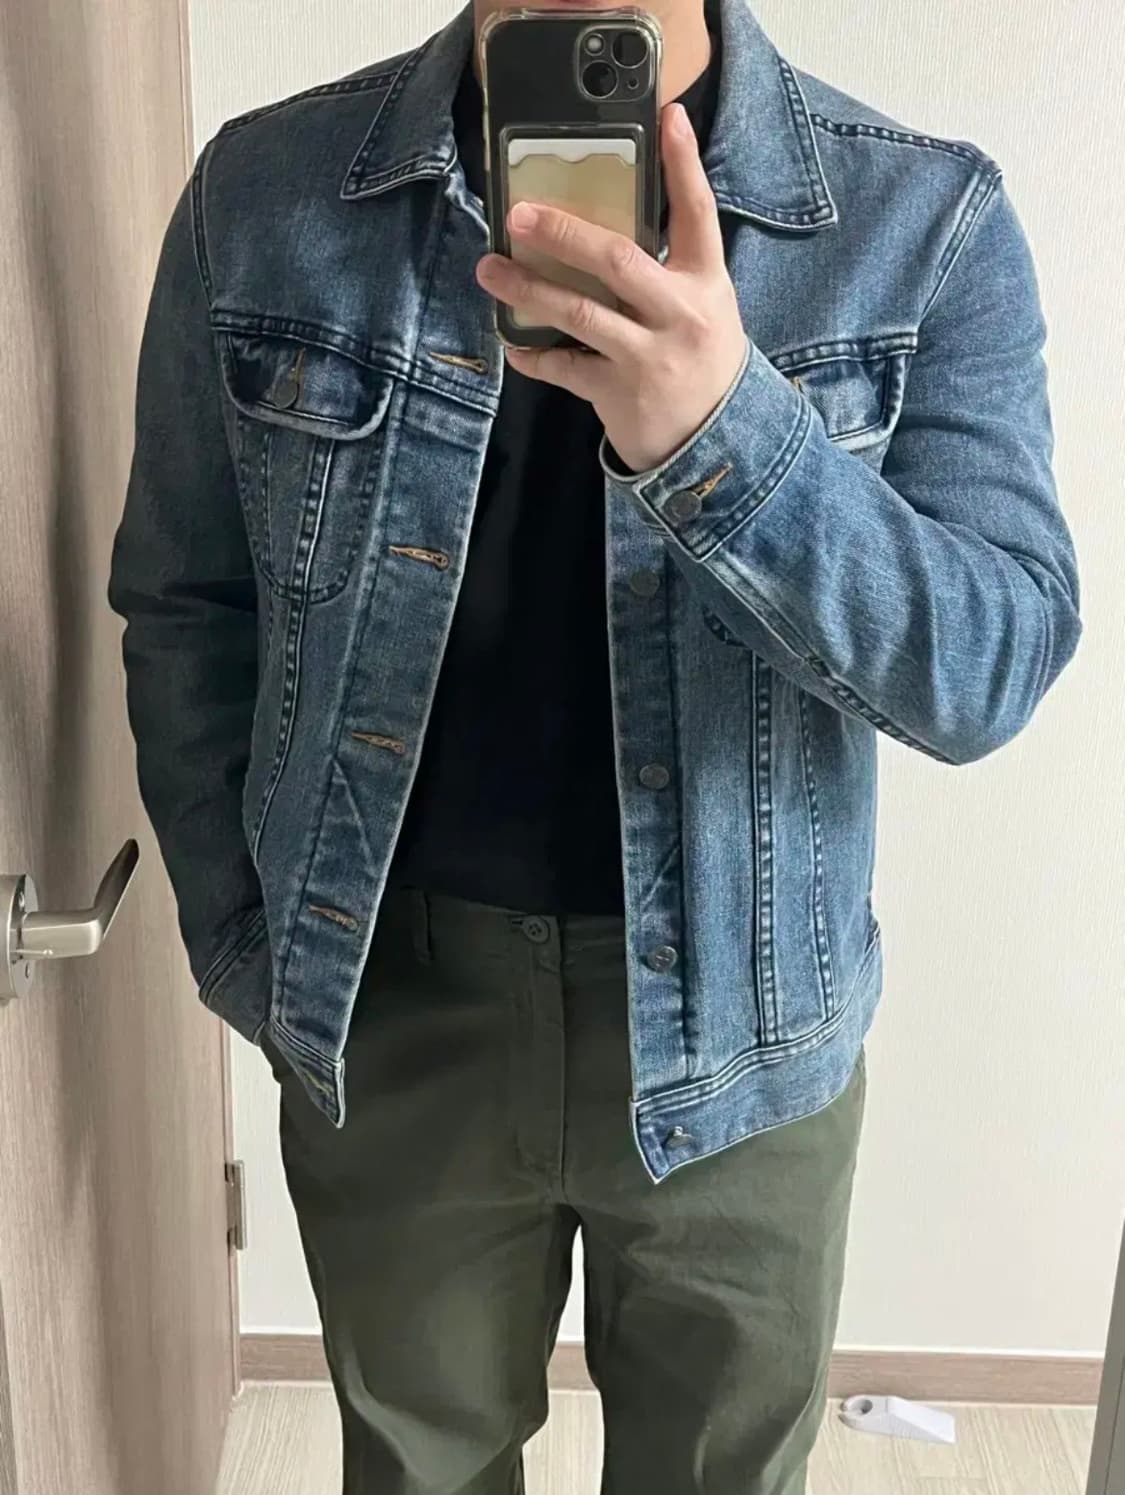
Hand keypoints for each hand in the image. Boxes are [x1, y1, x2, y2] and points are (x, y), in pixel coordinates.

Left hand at [475, 102, 747, 473]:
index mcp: (706, 283)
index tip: (668, 117)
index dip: (684, 164)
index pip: (698, 213)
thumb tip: (598, 228)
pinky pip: (564, 367)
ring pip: (579, 314)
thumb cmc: (700, 360)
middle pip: (618, 260)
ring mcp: (649, 357)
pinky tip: (512, 342)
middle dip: (564, 234)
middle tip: (519, 215)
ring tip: (490, 269)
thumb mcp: (702, 307)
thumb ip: (666, 270)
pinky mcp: (620, 394)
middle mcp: (680, 315)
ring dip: (527, 290)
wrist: (715, 441)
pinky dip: (533, 355)